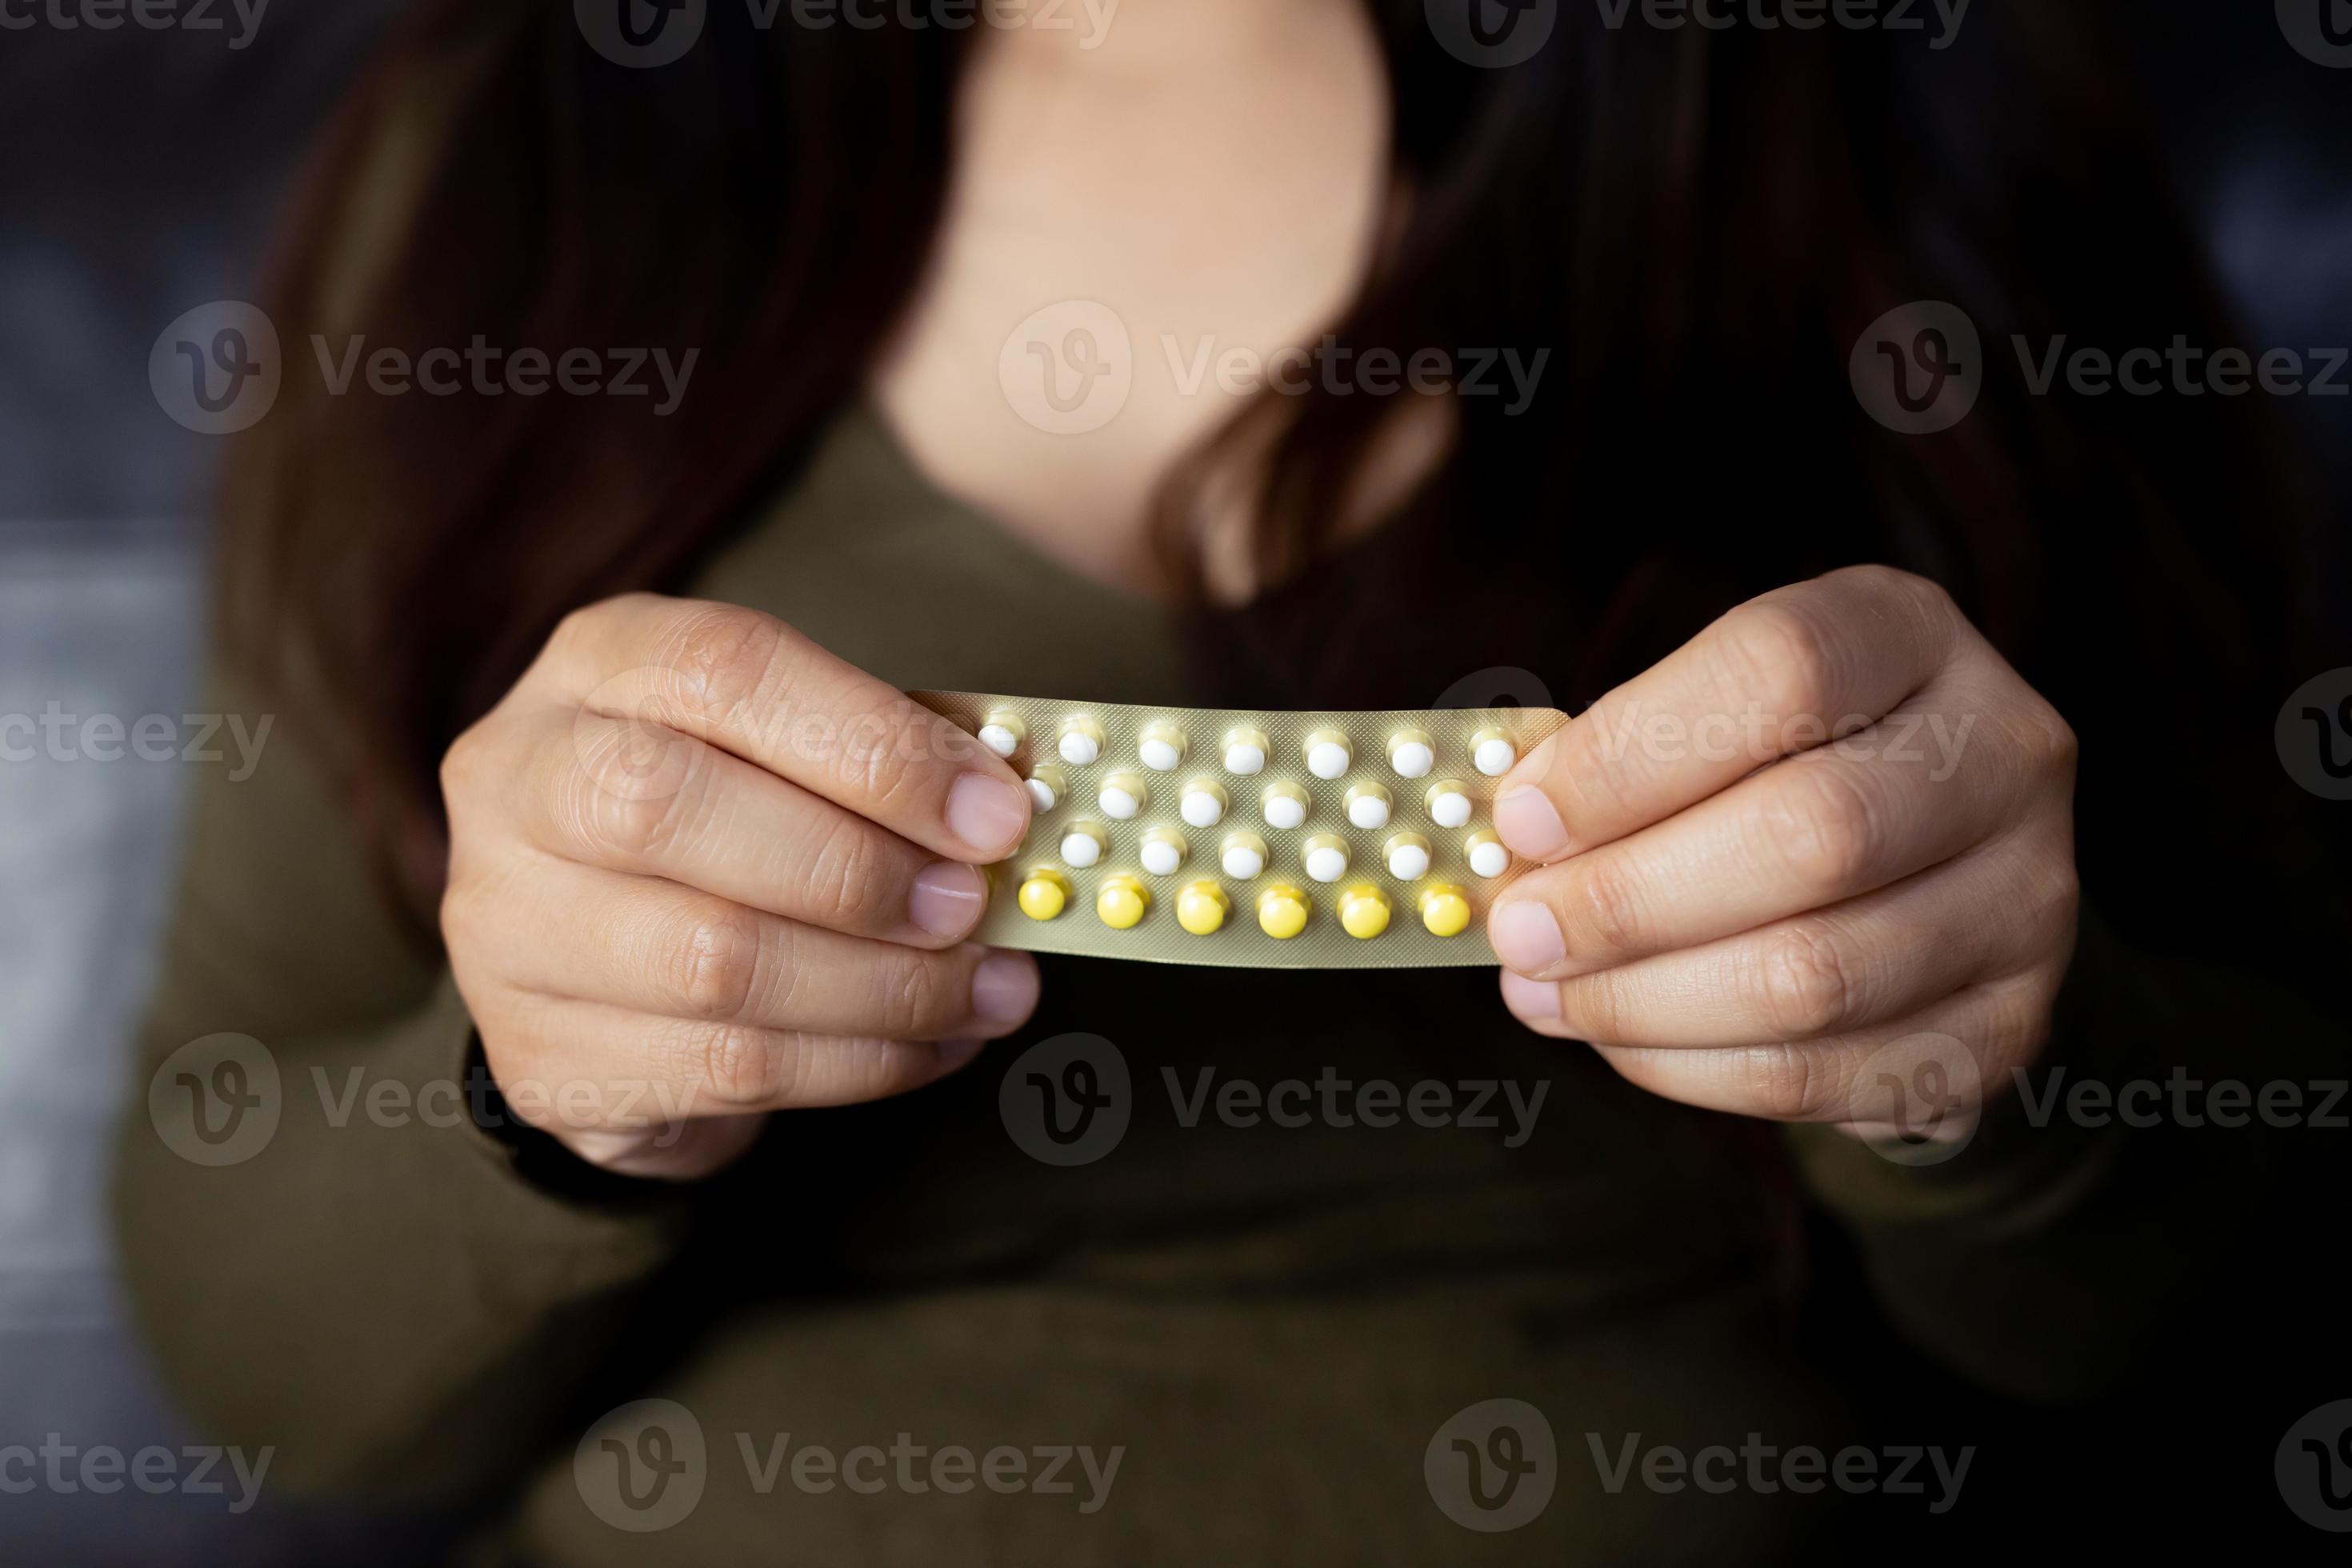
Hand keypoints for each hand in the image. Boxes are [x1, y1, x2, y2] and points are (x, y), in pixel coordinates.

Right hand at [440, 594, 1038, 1179]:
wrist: (599, 961)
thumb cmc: (730, 817)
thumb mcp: (790, 746)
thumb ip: (881, 759)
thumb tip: (1007, 812)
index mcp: (599, 663)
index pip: (726, 671)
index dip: (874, 745)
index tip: (995, 811)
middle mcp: (518, 780)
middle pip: (668, 808)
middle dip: (858, 869)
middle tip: (975, 907)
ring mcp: (506, 927)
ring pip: (711, 964)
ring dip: (887, 988)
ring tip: (991, 990)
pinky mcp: (541, 1058)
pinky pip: (725, 1071)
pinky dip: (860, 1064)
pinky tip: (933, 1045)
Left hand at [1486, 566, 2078, 1132]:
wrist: (1916, 858)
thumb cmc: (1765, 761)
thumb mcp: (1705, 708)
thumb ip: (1618, 758)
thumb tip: (1515, 844)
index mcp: (1909, 631)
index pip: (1780, 670)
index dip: (1631, 754)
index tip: (1522, 817)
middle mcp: (2003, 752)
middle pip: (1813, 835)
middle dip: (1630, 900)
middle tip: (1518, 931)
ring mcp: (2029, 895)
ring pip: (1818, 977)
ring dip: (1646, 1000)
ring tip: (1546, 993)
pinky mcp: (2008, 1023)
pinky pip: (1829, 1075)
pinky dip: (1696, 1069)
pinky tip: (1623, 1039)